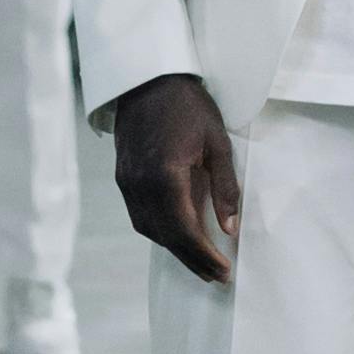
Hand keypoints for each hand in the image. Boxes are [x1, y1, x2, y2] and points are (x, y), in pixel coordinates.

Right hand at [114, 72, 242, 285]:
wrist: (146, 77)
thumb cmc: (187, 104)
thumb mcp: (217, 142)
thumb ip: (224, 187)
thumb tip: (230, 228)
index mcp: (165, 176)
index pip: (184, 231)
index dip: (205, 256)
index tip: (225, 271)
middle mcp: (140, 185)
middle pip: (166, 237)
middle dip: (192, 260)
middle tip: (216, 276)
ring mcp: (127, 183)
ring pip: (149, 230)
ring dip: (175, 248)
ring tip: (200, 261)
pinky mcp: (123, 178)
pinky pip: (139, 216)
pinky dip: (160, 231)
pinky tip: (177, 234)